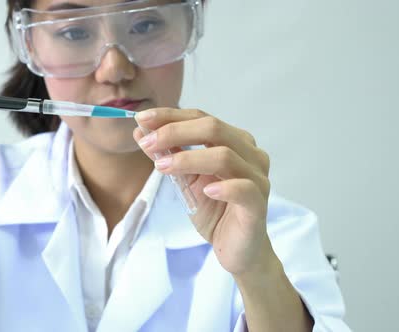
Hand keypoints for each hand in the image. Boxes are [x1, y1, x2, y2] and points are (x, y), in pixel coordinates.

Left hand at [134, 108, 273, 276]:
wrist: (236, 249)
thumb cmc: (215, 210)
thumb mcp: (185, 180)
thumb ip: (168, 155)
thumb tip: (140, 132)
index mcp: (233, 142)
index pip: (201, 118)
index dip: (171, 116)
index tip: (141, 118)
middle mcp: (249, 154)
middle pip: (213, 128)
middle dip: (175, 132)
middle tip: (147, 142)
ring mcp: (257, 178)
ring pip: (225, 156)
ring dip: (188, 159)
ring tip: (162, 166)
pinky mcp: (258, 205)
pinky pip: (243, 189)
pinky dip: (223, 187)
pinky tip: (205, 191)